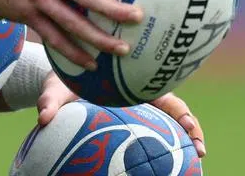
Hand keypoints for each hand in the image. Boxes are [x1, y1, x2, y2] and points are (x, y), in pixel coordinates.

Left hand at [36, 73, 206, 157]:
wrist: (58, 79)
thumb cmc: (61, 80)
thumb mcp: (55, 88)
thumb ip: (50, 101)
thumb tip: (43, 117)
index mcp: (130, 83)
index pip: (165, 97)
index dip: (182, 113)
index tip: (190, 128)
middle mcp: (140, 95)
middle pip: (176, 111)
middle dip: (192, 129)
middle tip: (200, 151)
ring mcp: (138, 107)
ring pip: (168, 122)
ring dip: (183, 138)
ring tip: (194, 160)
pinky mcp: (131, 116)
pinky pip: (152, 130)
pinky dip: (162, 144)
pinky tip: (162, 164)